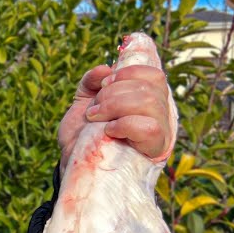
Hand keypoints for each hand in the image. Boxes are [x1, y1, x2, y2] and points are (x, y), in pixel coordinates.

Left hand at [57, 63, 174, 165]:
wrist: (73, 163)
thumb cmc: (83, 134)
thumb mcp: (83, 101)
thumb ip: (92, 81)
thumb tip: (105, 69)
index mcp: (147, 99)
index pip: (154, 75)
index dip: (128, 73)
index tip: (104, 84)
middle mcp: (159, 113)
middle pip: (149, 87)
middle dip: (113, 93)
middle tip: (94, 110)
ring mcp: (160, 132)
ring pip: (150, 102)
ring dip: (115, 106)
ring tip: (96, 118)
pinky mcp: (155, 149)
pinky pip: (150, 127)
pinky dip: (125, 124)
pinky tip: (109, 130)